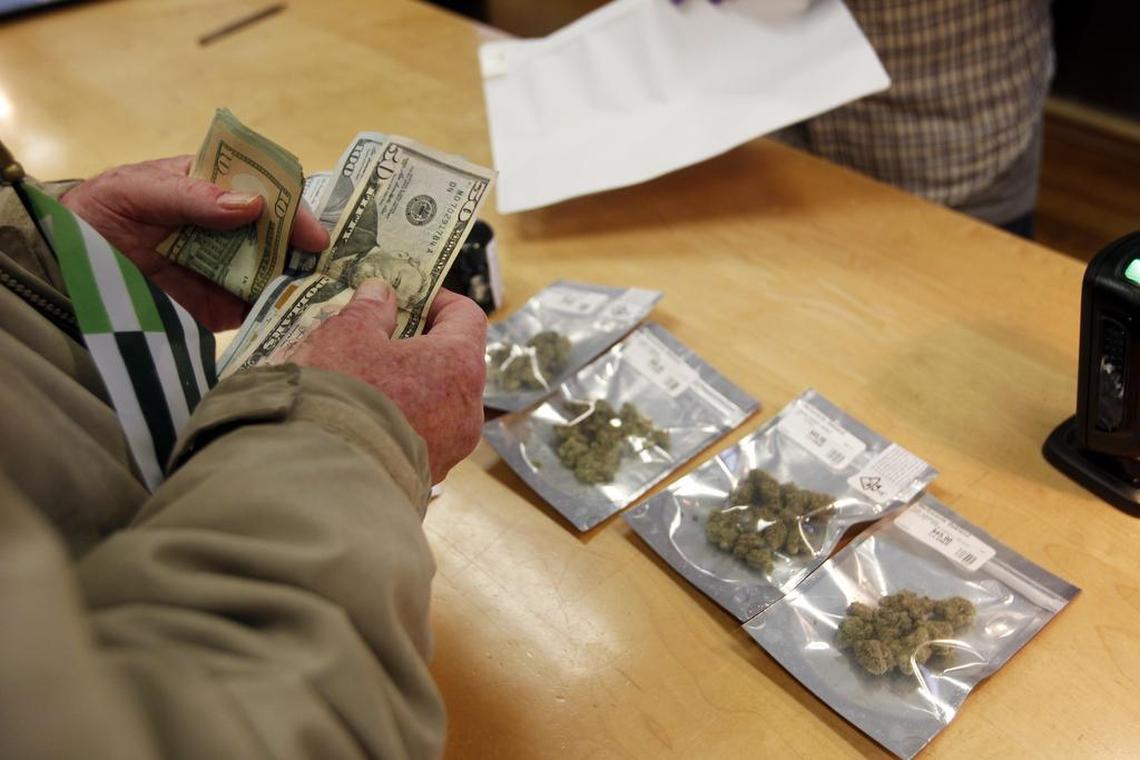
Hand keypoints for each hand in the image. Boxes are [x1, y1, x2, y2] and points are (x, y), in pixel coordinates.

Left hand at [60, 156, 328, 330]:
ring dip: (303, 281)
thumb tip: (252, 206)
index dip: (294, 207)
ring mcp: (230, 270)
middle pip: (284, 235)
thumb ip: (190, 195)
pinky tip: (299, 319)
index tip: (311, 232)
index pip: (267, 190)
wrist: (63, 274)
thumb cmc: (96, 216)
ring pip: (281, 272)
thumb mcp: (135, 191)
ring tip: (325, 298)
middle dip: (308, 248)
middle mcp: (232, 229)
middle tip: (328, 269)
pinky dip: (283, 313)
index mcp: (215, 189)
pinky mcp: (223, 309)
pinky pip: (261, 310)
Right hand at [289, 280, 486, 483]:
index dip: (438, 300)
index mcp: (459, 366)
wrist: (322, 484)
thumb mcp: (345, 336)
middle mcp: (468, 411)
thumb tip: (381, 294)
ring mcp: (451, 450)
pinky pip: (418, 437)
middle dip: (416, 345)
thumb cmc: (341, 396)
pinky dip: (396, 420)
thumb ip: (368, 310)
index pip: (467, 317)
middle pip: (452, 362)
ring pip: (435, 403)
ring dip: (405, 386)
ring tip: (360, 378)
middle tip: (377, 335)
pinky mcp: (427, 478)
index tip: (406, 296)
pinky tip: (358, 416)